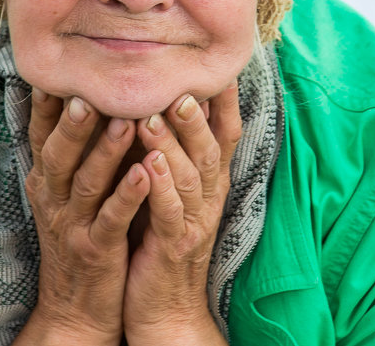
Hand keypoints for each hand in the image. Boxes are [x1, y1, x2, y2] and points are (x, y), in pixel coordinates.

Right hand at [20, 90, 148, 345]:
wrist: (76, 306)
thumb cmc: (80, 232)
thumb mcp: (67, 191)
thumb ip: (76, 148)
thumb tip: (91, 93)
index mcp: (46, 179)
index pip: (40, 134)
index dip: (45, 103)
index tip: (55, 69)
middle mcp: (53, 197)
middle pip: (57, 153)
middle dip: (73, 122)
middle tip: (89, 90)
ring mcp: (73, 224)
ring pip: (86, 182)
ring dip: (105, 151)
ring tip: (126, 121)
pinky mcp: (96, 249)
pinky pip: (111, 220)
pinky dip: (126, 197)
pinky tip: (143, 175)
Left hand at [122, 83, 241, 344]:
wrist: (166, 309)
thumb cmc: (162, 239)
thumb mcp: (174, 190)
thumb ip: (173, 149)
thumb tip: (163, 99)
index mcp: (211, 181)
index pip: (226, 133)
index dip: (224, 99)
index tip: (216, 64)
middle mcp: (210, 197)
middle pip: (211, 148)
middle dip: (197, 115)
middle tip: (181, 82)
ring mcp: (195, 222)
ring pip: (191, 176)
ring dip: (174, 144)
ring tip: (153, 114)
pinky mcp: (174, 247)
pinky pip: (170, 213)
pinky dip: (161, 187)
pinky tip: (148, 166)